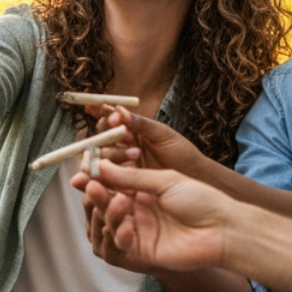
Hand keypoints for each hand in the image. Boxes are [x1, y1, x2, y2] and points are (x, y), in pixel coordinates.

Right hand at [80, 161, 234, 272]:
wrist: (224, 229)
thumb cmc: (201, 200)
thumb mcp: (165, 181)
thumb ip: (132, 177)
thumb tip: (101, 166)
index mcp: (142, 190)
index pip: (111, 184)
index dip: (96, 178)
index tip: (83, 171)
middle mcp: (137, 211)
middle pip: (105, 204)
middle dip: (95, 195)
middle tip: (90, 185)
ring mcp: (139, 231)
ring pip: (108, 224)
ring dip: (105, 212)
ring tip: (115, 200)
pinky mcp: (143, 252)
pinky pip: (121, 245)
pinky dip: (118, 234)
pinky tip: (124, 225)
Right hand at [92, 108, 208, 175]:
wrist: (195, 179)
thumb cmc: (182, 153)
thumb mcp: (162, 134)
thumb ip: (141, 124)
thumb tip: (119, 109)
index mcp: (132, 131)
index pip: (111, 119)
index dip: (101, 112)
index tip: (96, 107)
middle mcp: (122, 147)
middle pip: (101, 138)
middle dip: (104, 132)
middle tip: (114, 127)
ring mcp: (121, 166)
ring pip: (103, 157)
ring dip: (111, 152)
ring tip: (134, 153)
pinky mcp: (123, 184)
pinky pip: (108, 177)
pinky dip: (105, 173)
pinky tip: (114, 170)